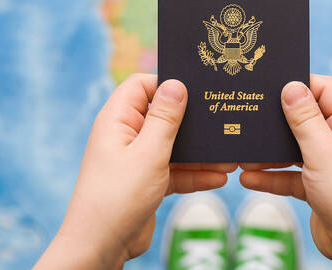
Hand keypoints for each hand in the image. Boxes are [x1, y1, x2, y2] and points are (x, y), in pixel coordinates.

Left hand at [35, 74, 235, 268]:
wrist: (100, 247)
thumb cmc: (116, 198)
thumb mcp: (148, 153)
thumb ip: (165, 118)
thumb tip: (177, 84)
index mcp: (118, 119)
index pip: (143, 85)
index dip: (168, 84)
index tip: (198, 90)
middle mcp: (126, 135)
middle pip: (164, 115)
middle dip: (193, 121)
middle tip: (222, 119)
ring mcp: (137, 159)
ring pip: (174, 146)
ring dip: (200, 152)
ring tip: (231, 157)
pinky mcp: (147, 181)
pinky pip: (175, 170)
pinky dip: (194, 174)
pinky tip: (219, 178)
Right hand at [240, 75, 331, 269]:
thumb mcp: (323, 152)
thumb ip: (305, 119)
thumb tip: (291, 86)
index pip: (324, 89)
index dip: (299, 84)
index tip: (269, 86)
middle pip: (306, 118)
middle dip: (278, 120)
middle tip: (250, 115)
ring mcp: (331, 164)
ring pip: (295, 149)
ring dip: (270, 152)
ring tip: (242, 152)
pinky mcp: (319, 187)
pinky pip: (291, 175)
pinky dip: (272, 177)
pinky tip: (248, 179)